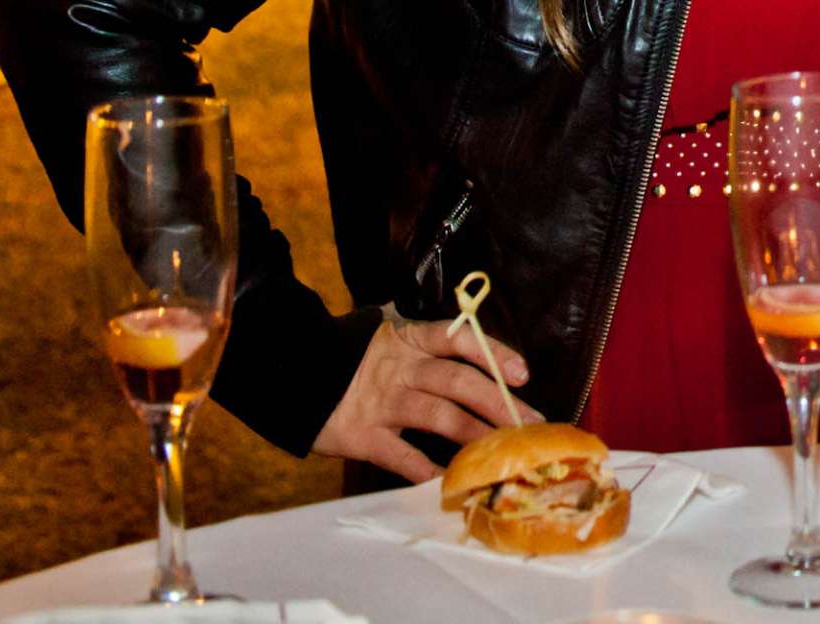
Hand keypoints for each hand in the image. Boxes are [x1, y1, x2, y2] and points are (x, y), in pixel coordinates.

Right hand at [311, 318, 541, 481]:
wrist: (289, 372)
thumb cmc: (353, 361)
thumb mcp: (390, 342)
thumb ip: (428, 353)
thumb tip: (484, 369)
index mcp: (410, 340)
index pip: (460, 338)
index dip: (494, 353)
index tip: (523, 374)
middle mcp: (400, 367)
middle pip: (458, 381)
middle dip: (499, 403)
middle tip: (529, 425)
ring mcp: (381, 402)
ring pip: (438, 415)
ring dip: (474, 435)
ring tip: (501, 452)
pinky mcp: (360, 435)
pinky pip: (400, 455)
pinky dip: (425, 469)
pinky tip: (449, 481)